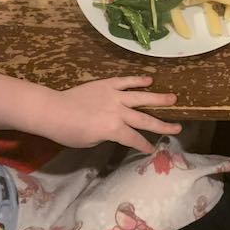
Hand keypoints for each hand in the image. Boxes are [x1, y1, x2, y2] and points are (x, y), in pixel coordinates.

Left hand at [43, 76, 180, 152]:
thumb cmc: (68, 132)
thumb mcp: (91, 141)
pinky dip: (138, 80)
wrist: (52, 111)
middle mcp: (119, 112)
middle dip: (162, 125)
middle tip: (177, 128)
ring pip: (141, 98)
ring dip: (158, 98)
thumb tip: (114, 130)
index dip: (144, 146)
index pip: (135, 139)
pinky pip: (125, 81)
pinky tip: (150, 80)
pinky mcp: (107, 84)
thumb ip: (107, 135)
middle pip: (145, 120)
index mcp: (115, 130)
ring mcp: (114, 96)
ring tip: (173, 98)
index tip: (152, 149)